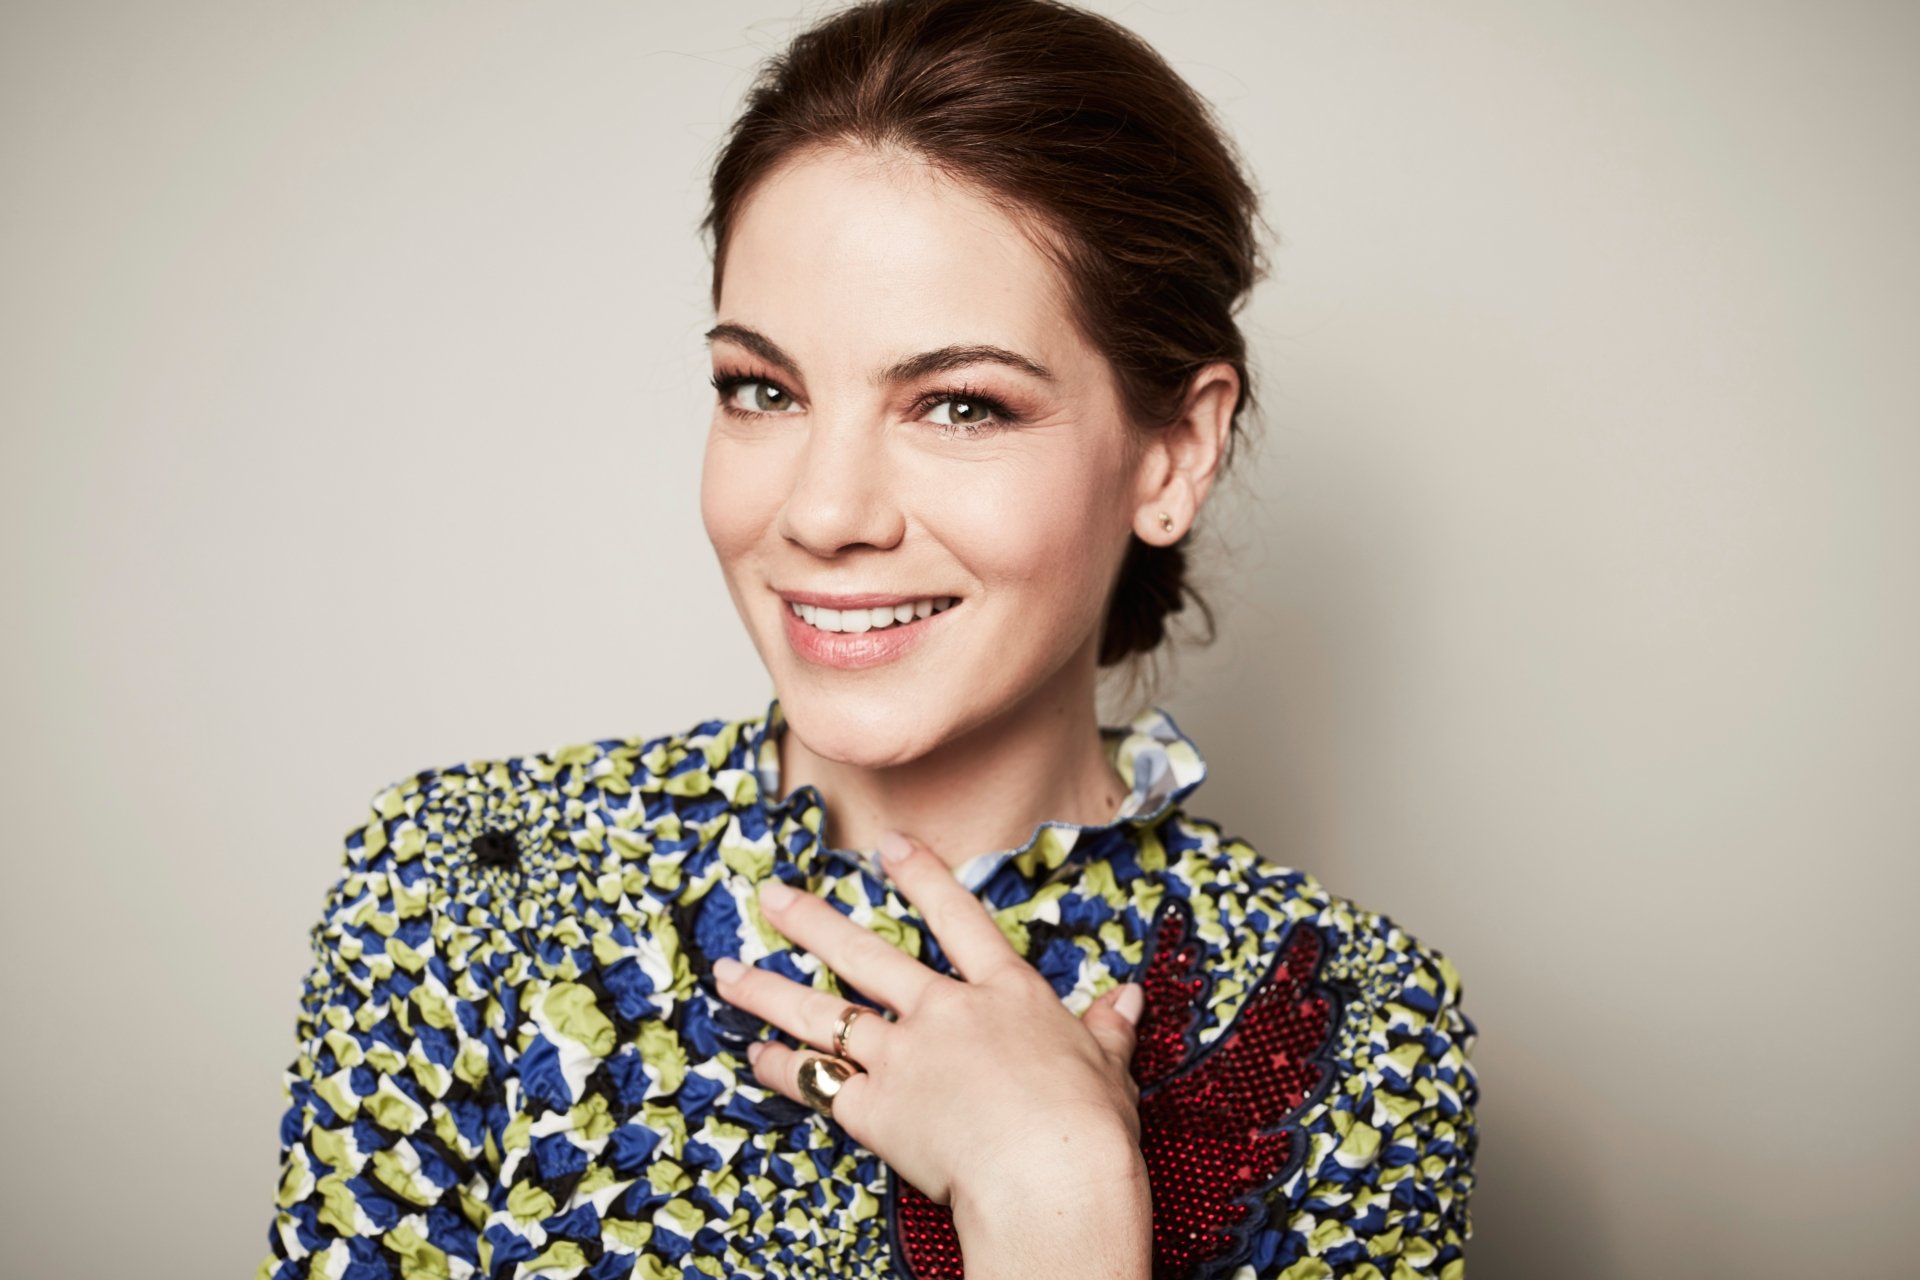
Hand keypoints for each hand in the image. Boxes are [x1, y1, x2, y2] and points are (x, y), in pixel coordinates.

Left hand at [710, 830, 1148, 1208]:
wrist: (1047, 1174)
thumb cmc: (1088, 1127)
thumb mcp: (1108, 1068)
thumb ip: (1106, 1029)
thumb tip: (1126, 999)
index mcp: (1005, 994)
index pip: (958, 917)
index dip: (921, 875)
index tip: (887, 843)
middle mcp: (945, 1013)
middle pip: (866, 954)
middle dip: (813, 921)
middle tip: (772, 896)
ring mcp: (904, 1057)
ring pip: (822, 1014)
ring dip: (769, 990)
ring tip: (727, 971)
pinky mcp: (876, 1109)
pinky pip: (816, 1083)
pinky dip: (780, 1071)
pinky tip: (753, 1058)